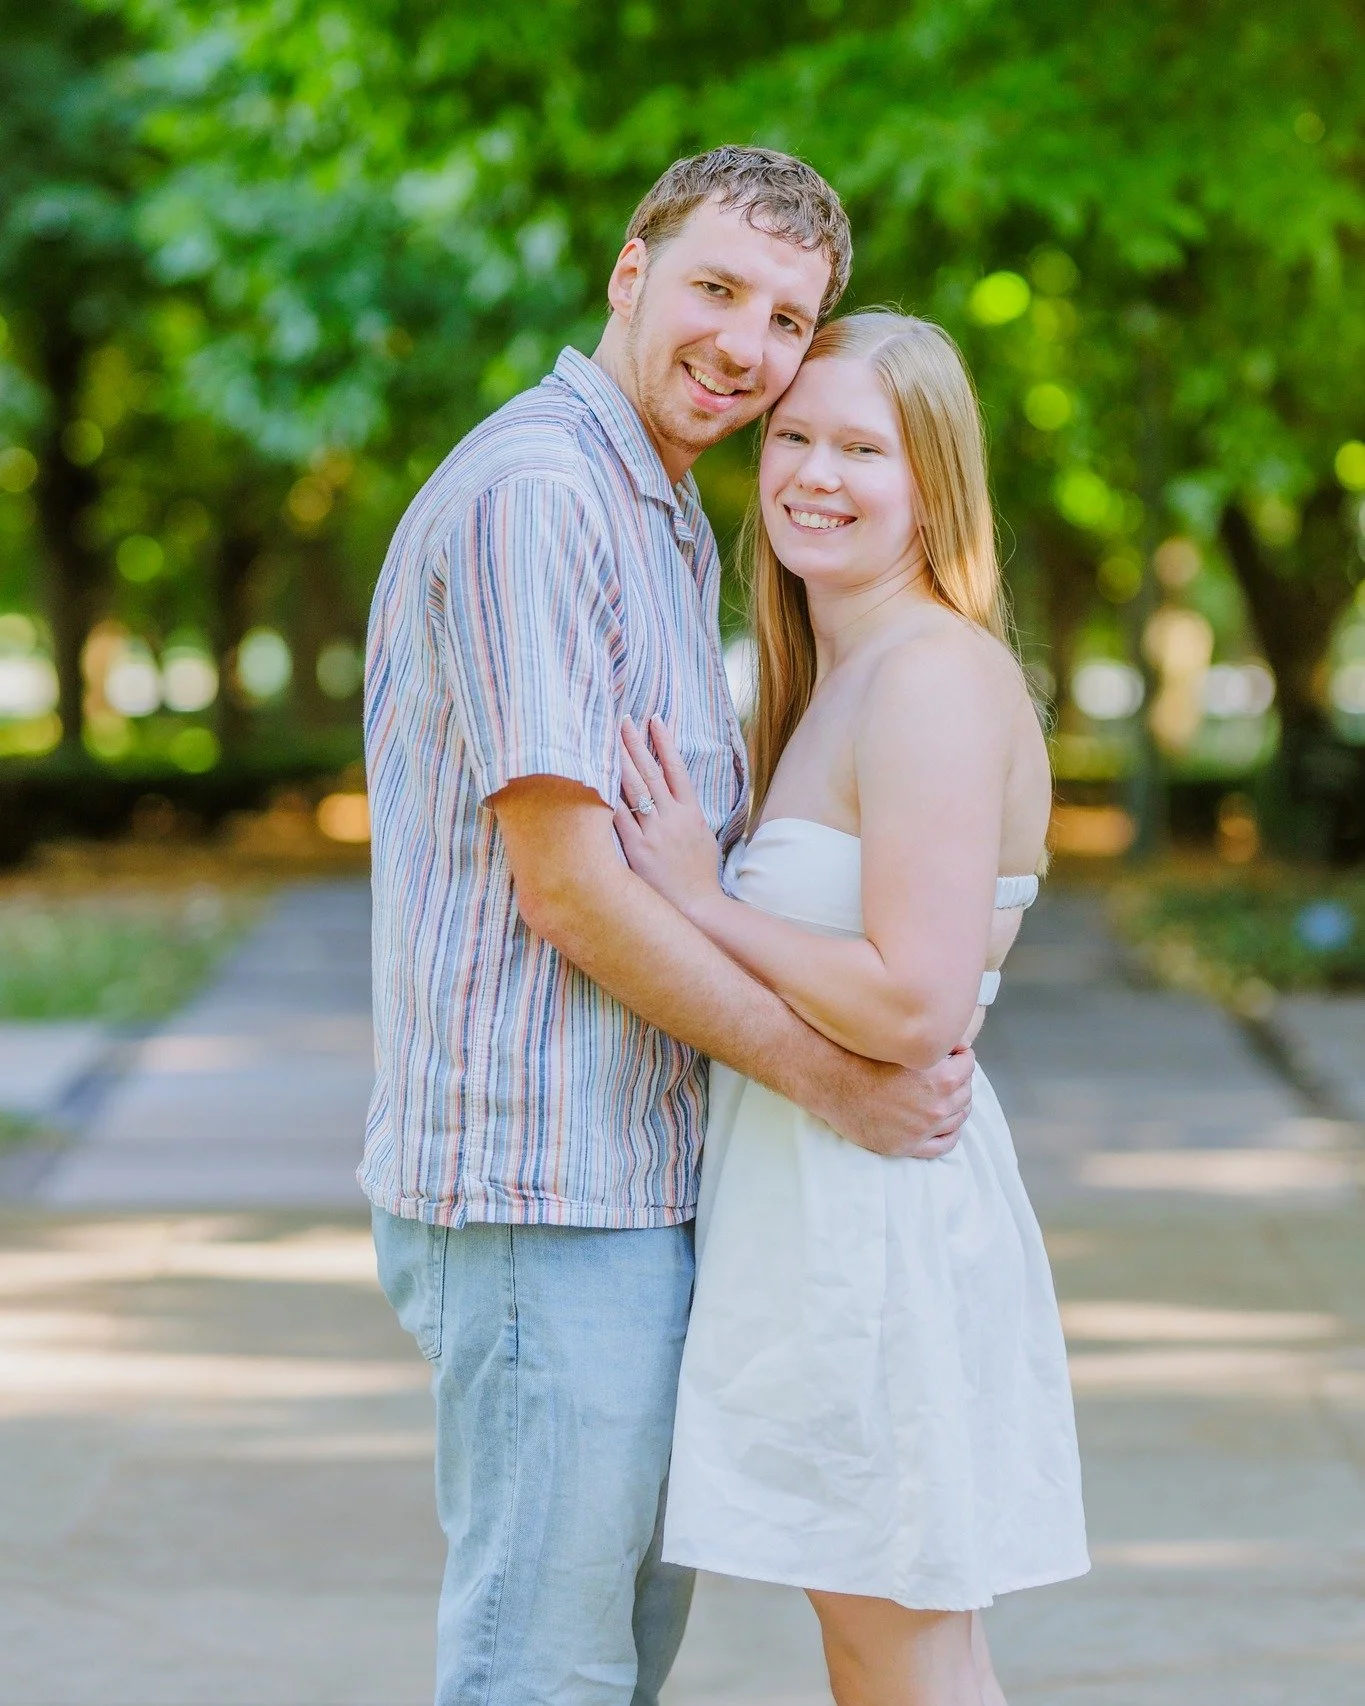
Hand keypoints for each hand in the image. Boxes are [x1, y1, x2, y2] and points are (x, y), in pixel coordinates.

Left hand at [614, 716, 724, 922]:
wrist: (697, 907)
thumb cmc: (699, 875)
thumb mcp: (703, 837)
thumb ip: (687, 814)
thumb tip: (675, 795)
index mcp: (691, 812)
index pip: (676, 768)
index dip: (665, 741)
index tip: (654, 719)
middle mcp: (672, 817)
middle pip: (651, 771)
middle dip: (636, 743)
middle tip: (623, 720)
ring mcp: (654, 832)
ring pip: (634, 789)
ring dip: (620, 761)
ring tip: (609, 739)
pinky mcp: (637, 849)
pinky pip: (619, 818)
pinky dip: (608, 797)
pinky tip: (597, 778)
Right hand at [821, 1045, 974, 1159]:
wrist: (833, 1082)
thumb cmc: (863, 1057)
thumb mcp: (905, 1044)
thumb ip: (934, 1047)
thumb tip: (955, 1044)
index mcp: (941, 1080)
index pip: (968, 1066)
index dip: (962, 1055)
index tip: (956, 1054)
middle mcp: (937, 1107)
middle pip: (965, 1093)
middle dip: (962, 1080)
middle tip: (952, 1073)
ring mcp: (923, 1129)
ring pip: (958, 1118)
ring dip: (958, 1105)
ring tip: (949, 1096)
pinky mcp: (908, 1145)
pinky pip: (944, 1145)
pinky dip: (951, 1133)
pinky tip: (947, 1124)